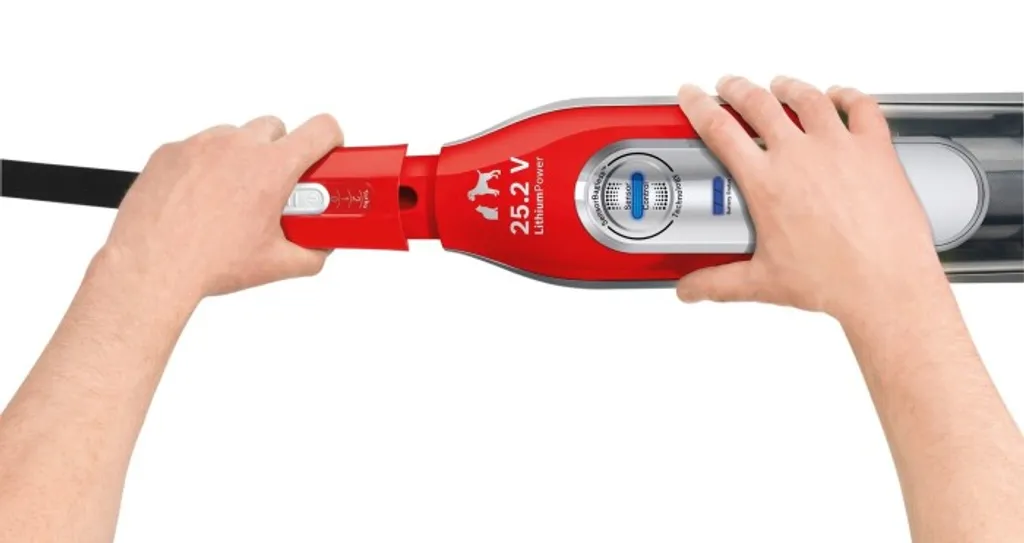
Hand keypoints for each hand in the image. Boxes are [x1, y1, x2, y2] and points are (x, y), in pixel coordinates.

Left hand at [98, 113, 342, 300]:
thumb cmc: (208, 262)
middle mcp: (237, 146)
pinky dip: (205, 166)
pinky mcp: (170, 151)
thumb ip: (311, 254)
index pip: (321, 129)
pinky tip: (201, 200)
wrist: (151, 266)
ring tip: (233, 198)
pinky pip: (198, 148)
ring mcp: (201, 145)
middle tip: (275, 188)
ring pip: (235, 135)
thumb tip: (319, 248)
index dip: (331, 139)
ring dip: (242, 157)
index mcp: (272, 168)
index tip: (327, 153)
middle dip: (281, 153)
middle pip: (276, 128)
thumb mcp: (275, 265)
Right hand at [674, 75, 946, 320]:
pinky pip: (860, 107)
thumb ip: (717, 283)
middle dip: (738, 88)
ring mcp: (840, 147)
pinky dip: (847, 95)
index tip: (693, 95)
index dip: (699, 106)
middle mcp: (800, 156)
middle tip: (730, 86)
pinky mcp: (875, 149)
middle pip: (759, 102)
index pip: (720, 129)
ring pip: (807, 98)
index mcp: (766, 182)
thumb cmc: (833, 281)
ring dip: (788, 86)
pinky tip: (840, 94)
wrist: (886, 284)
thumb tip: (691, 287)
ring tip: (780, 85)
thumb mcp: (762, 283)